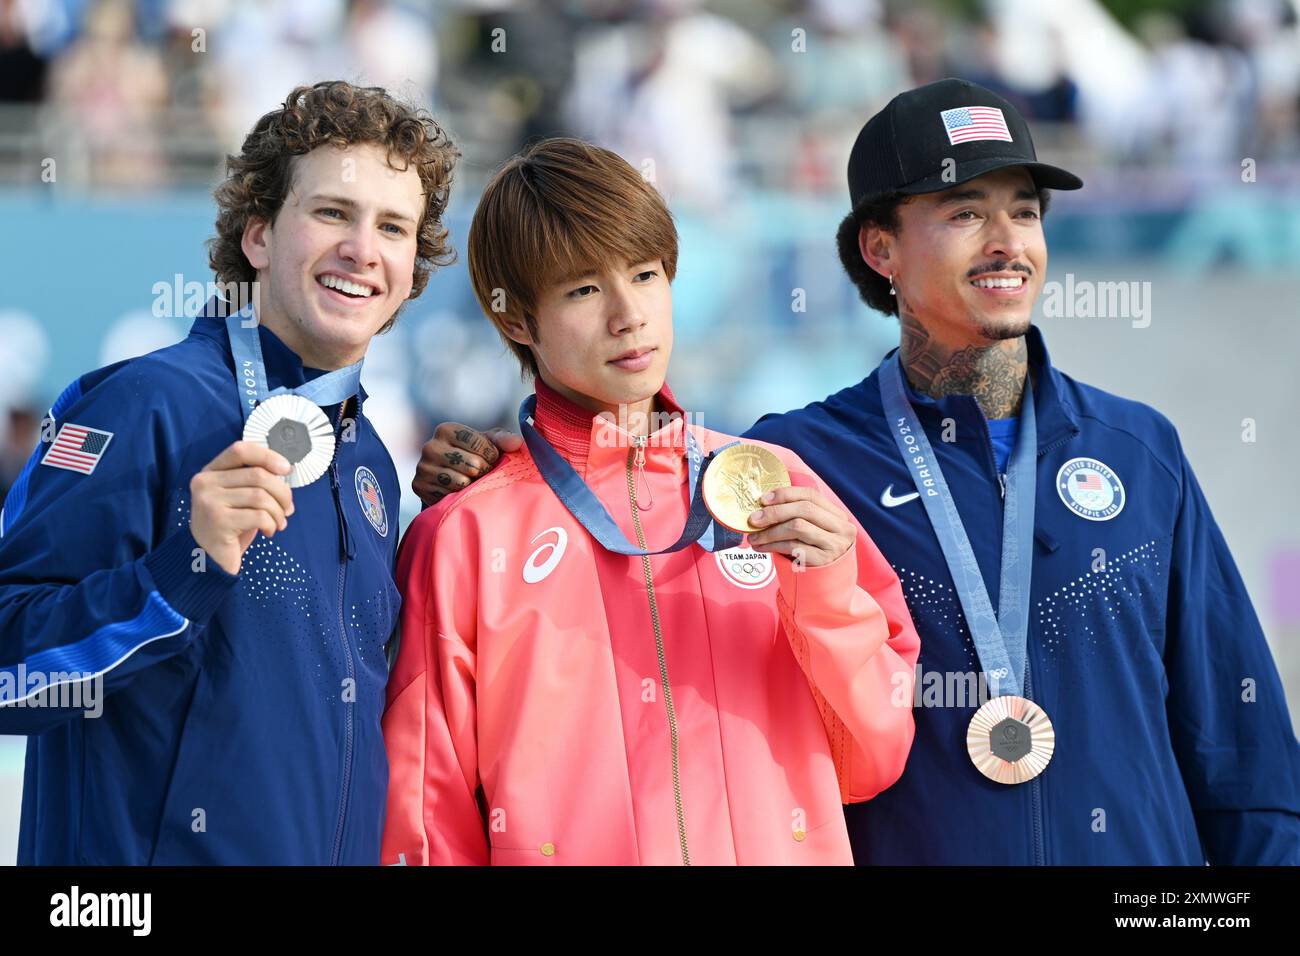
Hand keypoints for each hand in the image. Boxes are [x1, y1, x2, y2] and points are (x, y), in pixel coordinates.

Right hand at [189, 441, 294, 574]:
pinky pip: (259, 515)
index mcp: (211, 472)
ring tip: (279, 522)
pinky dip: (271, 523)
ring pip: (261, 496)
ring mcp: (209, 502)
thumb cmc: (231, 524)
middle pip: (258, 475)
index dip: (267, 455)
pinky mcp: (218, 522)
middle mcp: (205, 483)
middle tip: (287, 508)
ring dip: (278, 511)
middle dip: (282, 492)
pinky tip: (269, 531)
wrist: (209, 558)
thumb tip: (285, 474)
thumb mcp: (240, 497)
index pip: (241, 450)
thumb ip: (256, 482)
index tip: (285, 469)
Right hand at [413, 423, 522, 507]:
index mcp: (446, 429)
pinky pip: (449, 496)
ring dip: (472, 486)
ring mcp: (423, 467)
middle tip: (479, 473)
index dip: (491, 455)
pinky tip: (456, 491)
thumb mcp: (489, 443)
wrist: (451, 475)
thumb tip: (517, 443)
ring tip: (469, 481)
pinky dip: (457, 497)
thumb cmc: (474, 454)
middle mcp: (430, 446)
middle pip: (472, 465)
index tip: (489, 458)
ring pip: (461, 483)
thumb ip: (503, 440)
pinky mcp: (419, 486)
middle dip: (483, 472)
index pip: (480, 445)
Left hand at [746, 486, 854, 567]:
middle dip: (775, 512)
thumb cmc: (814, 552)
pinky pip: (793, 547)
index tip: (763, 499)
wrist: (827, 583)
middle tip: (753, 519)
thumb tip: (762, 507)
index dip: (786, 494)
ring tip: (753, 537)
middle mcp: (841, 527)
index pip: (811, 495)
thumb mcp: (813, 530)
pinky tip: (761, 547)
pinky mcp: (823, 560)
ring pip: (797, 527)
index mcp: (837, 514)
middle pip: (804, 509)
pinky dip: (773, 545)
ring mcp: (834, 544)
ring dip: (770, 532)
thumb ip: (796, 516)